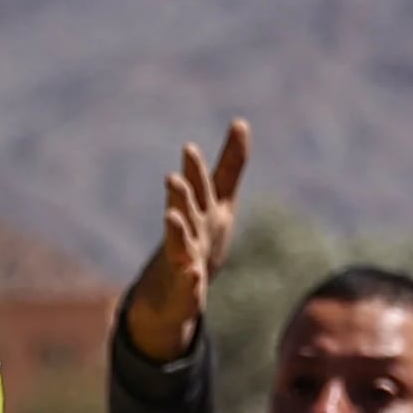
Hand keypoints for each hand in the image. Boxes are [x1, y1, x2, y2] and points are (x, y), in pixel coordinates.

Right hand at [121, 120, 251, 366]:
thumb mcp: (221, 200)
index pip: (200, 185)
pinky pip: (188, 285)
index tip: (189, 149)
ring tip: (171, 217)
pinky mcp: (185, 289)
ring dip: (176, 231)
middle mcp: (189, 230)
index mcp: (201, 209)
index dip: (195, 169)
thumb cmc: (201, 236)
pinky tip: (194, 275)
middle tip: (173, 179)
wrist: (175, 290)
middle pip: (186, 210)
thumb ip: (230, 163)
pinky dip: (190, 280)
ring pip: (179, 243)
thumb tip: (241, 122)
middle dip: (180, 194)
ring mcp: (184, 259)